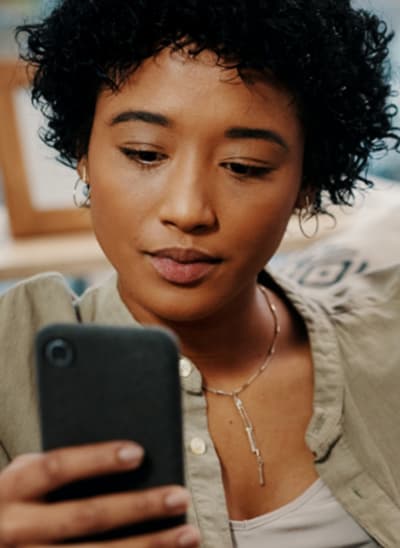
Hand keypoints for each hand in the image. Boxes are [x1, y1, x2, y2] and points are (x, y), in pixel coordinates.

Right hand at [0, 441, 199, 546]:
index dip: (96, 459)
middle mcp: (15, 529)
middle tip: (180, 495)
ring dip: (150, 546)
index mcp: (11, 489)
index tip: (139, 452)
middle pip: (85, 516)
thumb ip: (55, 470)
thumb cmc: (13, 505)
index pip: (55, 468)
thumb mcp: (20, 481)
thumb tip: (126, 455)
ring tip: (190, 533)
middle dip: (138, 507)